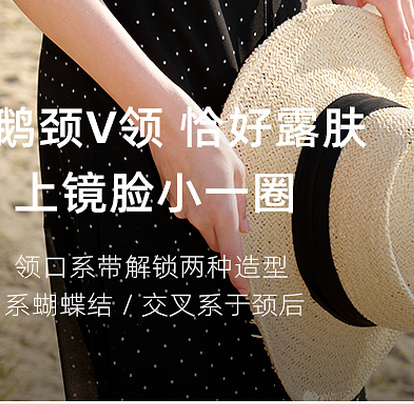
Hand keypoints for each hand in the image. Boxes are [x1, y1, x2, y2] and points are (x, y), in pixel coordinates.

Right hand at [148, 98, 250, 293]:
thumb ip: (241, 201)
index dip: (238, 273)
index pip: (231, 251)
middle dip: (227, 232)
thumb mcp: (236, 166)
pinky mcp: (171, 201)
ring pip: (204, 225)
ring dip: (212, 213)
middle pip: (218, 240)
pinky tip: (196, 175)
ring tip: (212, 178)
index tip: (244, 289)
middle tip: (232, 201)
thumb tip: (243, 225)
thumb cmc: (206, 140)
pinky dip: (197, 202)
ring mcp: (183, 210)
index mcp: (221, 208)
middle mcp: (200, 215)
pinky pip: (190, 211)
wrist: (169, 125)